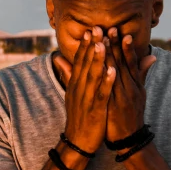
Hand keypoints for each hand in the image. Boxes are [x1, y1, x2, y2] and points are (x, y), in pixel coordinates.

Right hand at [53, 27, 114, 153]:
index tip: (90, 29)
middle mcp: (79, 88)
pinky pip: (101, 93)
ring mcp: (86, 98)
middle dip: (92, 46)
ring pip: (92, 76)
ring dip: (97, 59)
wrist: (77, 141)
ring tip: (103, 44)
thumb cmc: (78, 115)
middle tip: (97, 28)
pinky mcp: (95, 109)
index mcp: (75, 83)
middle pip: (85, 63)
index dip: (85, 45)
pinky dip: (107, 82)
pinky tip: (113, 71)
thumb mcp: (71, 92)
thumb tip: (58, 57)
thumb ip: (67, 73)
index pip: (80, 60)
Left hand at [103, 29, 155, 142]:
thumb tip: (151, 55)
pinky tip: (103, 67)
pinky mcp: (114, 106)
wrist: (130, 138)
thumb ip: (142, 73)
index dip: (125, 46)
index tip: (120, 31)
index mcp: (135, 84)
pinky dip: (107, 78)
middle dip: (115, 45)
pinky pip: (110, 89)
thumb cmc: (132, 114)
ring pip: (115, 73)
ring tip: (103, 41)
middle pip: (122, 63)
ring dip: (109, 57)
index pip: (130, 61)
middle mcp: (130, 88)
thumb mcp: (141, 92)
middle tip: (109, 28)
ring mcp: (122, 97)